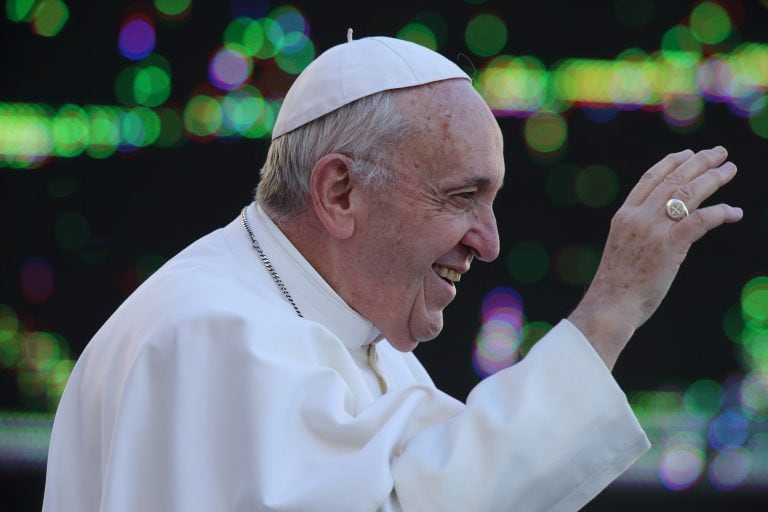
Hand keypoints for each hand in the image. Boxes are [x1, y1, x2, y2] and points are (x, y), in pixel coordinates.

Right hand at [568, 147, 742, 369]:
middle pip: (673, 180)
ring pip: (688, 193)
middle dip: (699, 163)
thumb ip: (638, 232)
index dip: (671, 162)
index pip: (649, 178)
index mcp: (624, 215)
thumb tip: (660, 228)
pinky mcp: (669, 246)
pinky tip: (734, 213)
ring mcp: (652, 230)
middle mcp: (637, 217)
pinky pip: (700, 220)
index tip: (689, 154)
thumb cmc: (618, 285)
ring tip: (730, 170)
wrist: (610, 305)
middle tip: (720, 153)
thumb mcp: (623, 248)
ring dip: (713, 179)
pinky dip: (720, 213)